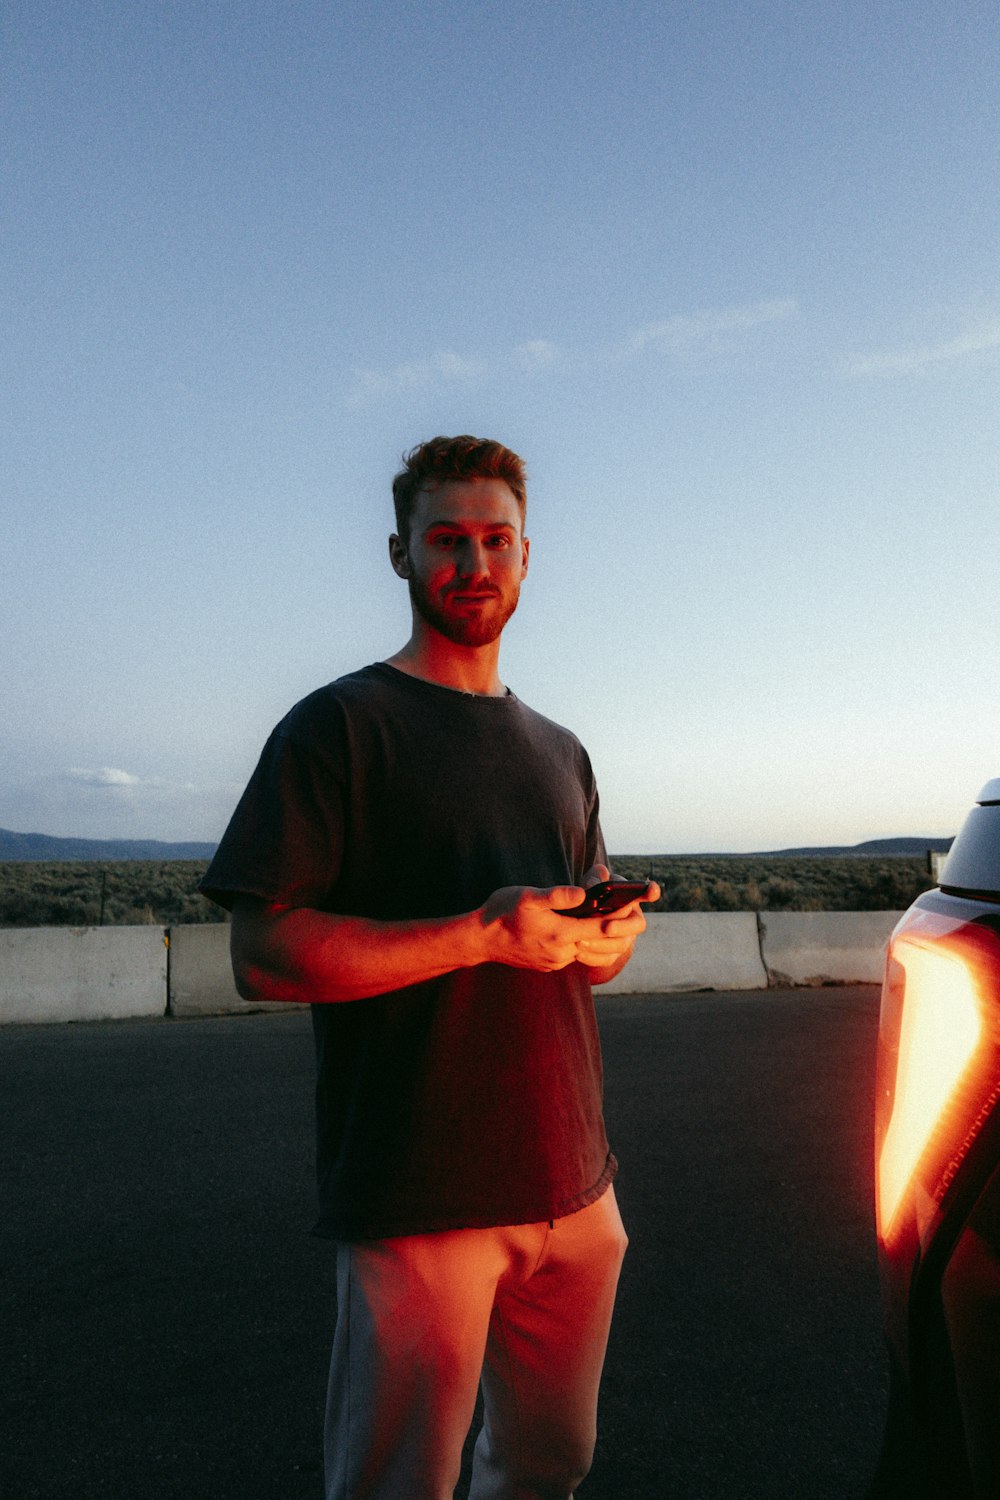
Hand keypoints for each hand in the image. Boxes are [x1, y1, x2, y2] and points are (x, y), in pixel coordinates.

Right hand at [480, 883, 619, 971]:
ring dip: (598, 939)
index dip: (620, 919)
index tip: (634, 910)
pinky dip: (580, 945)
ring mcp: (554, 962)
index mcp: (561, 934)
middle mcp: (561, 953)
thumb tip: (584, 893)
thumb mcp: (528, 896)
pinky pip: (572, 956)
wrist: (479, 940)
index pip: (601, 928)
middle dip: (616, 931)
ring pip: (586, 951)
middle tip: (630, 917)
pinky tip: (580, 932)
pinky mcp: (547, 966)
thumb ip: (558, 895)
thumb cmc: (501, 912)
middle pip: (600, 945)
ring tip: (607, 923)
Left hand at [573, 865, 660, 969]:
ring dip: (602, 944)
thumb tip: (596, 881)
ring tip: (581, 941)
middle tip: (607, 927)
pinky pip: (607, 959)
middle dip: (622, 926)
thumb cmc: (591, 895)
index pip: (647, 892)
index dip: (651, 891)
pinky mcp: (613, 954)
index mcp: (631, 898)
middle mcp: (633, 919)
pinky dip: (593, 957)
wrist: (580, 919)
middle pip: (636, 925)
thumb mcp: (591, 883)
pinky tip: (578, 953)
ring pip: (621, 945)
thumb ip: (595, 878)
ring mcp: (625, 939)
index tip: (653, 890)